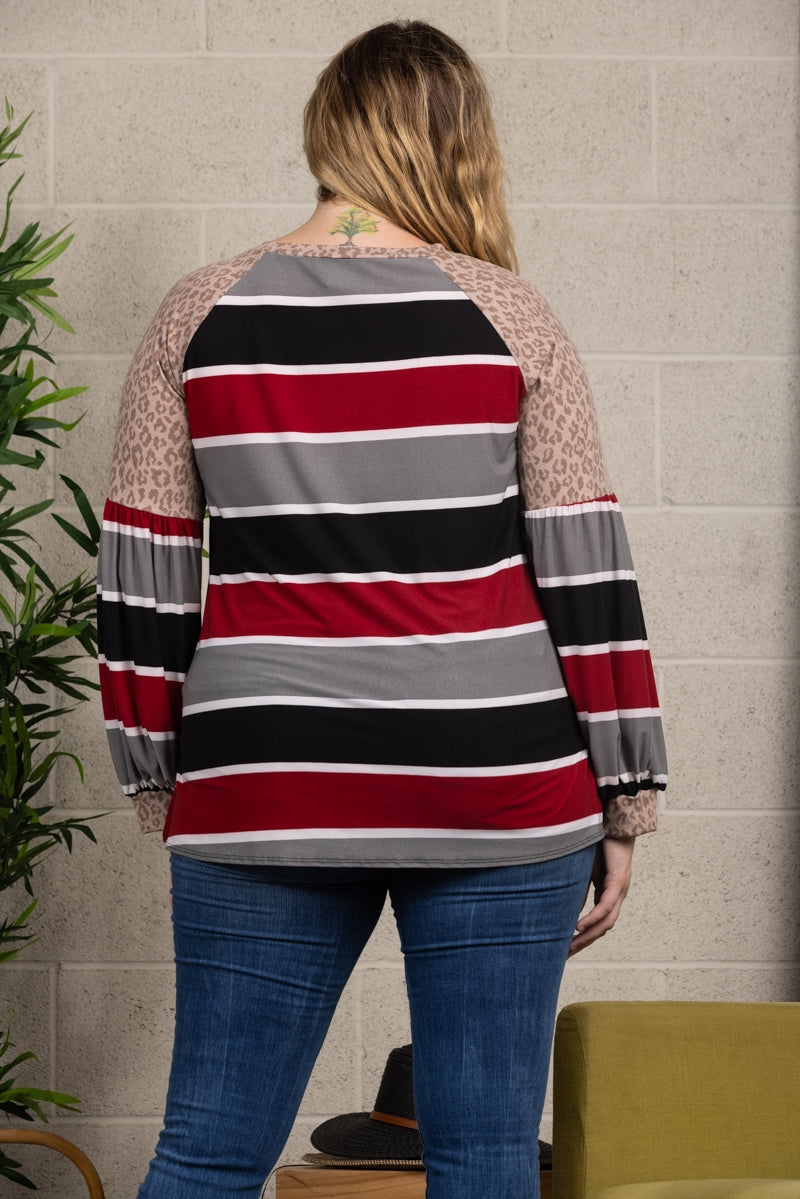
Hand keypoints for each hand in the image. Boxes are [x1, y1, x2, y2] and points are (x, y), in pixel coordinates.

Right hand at [568, 836, 634, 955]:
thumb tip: (566, 911)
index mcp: (608, 893)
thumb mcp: (583, 871)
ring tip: (570, 946)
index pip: (597, 922)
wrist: (614, 822)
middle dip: (583, 943)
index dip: (583, 937)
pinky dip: (592, 918)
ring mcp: (620, 889)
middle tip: (565, 956)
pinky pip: (606, 905)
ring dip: (588, 936)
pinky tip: (578, 926)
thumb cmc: (599, 843)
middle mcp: (617, 895)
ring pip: (606, 922)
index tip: (566, 950)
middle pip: (602, 928)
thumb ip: (577, 890)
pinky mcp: (618, 880)